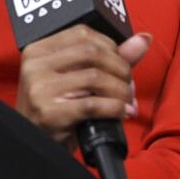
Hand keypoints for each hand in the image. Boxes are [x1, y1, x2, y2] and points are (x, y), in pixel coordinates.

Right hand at [14, 24, 152, 151]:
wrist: (38, 145)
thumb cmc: (59, 108)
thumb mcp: (78, 78)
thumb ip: (112, 57)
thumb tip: (143, 39)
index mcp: (39, 49)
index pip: (82, 33)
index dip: (110, 47)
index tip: (120, 64)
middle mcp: (36, 65)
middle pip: (92, 53)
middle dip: (120, 68)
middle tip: (128, 86)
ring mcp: (40, 88)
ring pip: (95, 77)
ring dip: (121, 90)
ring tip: (127, 101)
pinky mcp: (49, 112)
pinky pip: (93, 105)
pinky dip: (115, 108)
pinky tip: (122, 113)